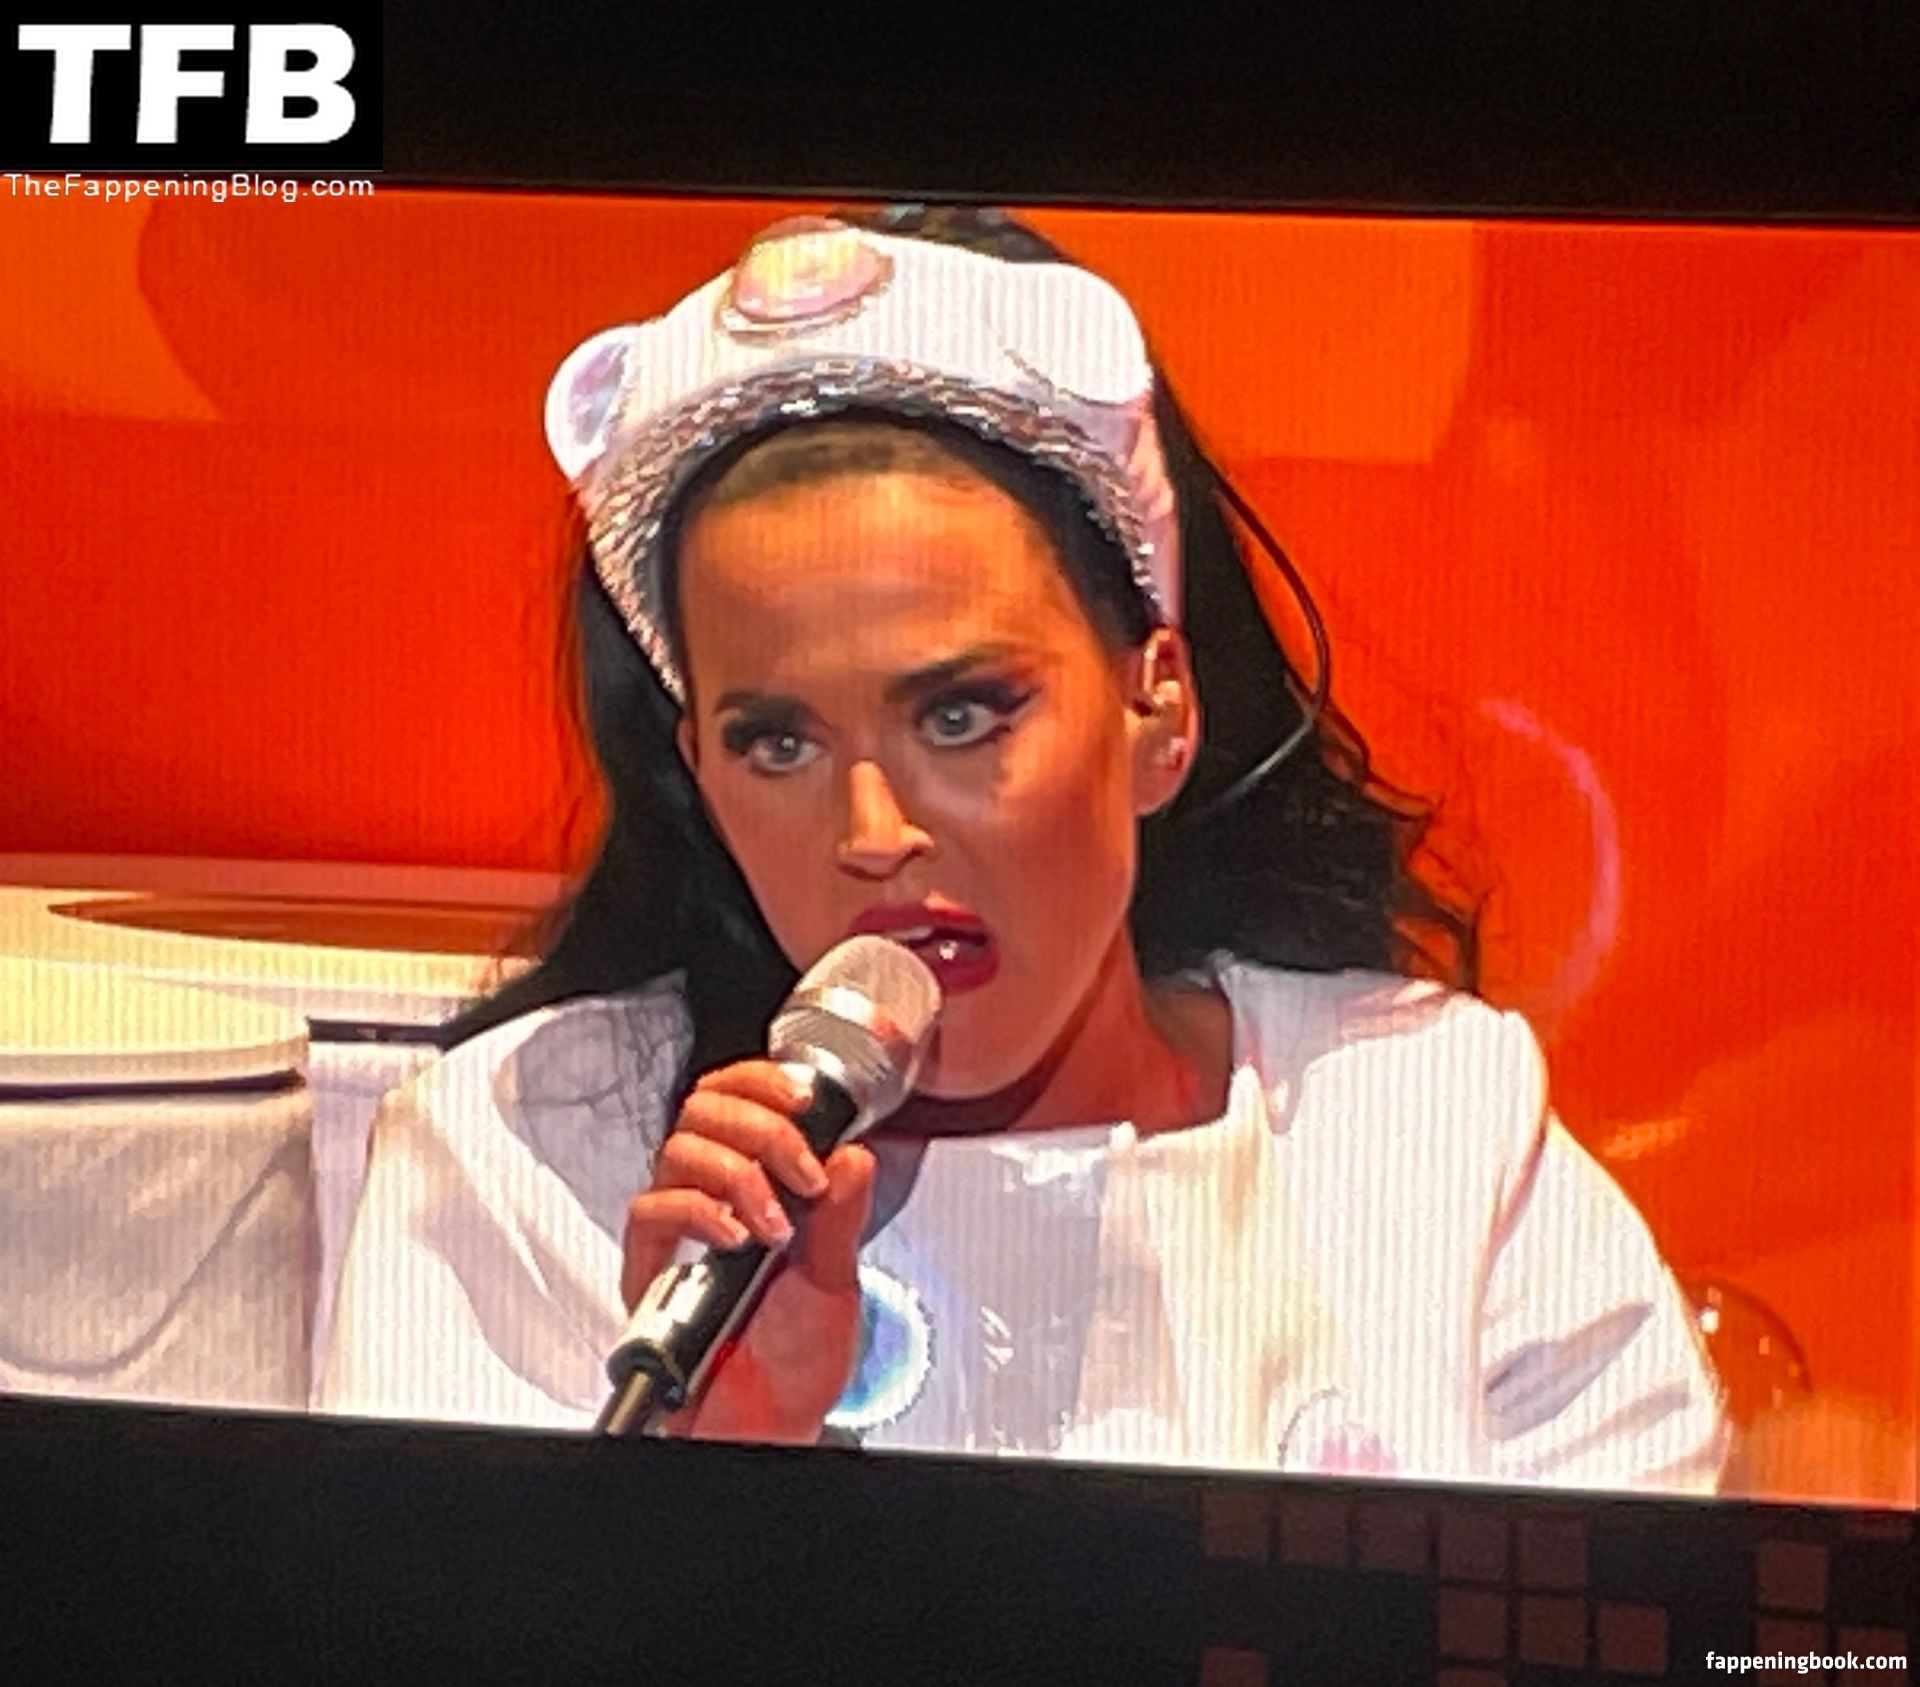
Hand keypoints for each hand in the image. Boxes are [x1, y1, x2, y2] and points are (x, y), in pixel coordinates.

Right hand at [621, 1059, 873, 1444]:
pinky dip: (698, 1211)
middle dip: (762, 1126)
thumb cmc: (792, 1368)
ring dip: (738, 1171)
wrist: (766, 1431)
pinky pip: (650, 1211)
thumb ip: (842, 1216)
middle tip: (800, 1172)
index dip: (764, 1083)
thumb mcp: (836, 1281)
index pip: (738, 1099)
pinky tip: (735, 1237)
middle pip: (704, 1109)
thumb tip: (853, 1153)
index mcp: (756, 1190)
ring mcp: (679, 1236)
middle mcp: (712, 1203)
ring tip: (774, 1221)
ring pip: (679, 1149)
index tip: (804, 1100)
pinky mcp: (650, 1272)